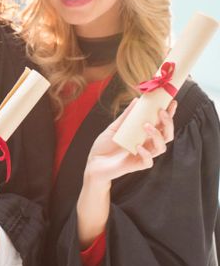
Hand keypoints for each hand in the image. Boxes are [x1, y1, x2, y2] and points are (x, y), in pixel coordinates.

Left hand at [76, 99, 174, 248]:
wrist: (93, 163)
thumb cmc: (104, 146)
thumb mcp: (114, 127)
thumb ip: (126, 116)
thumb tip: (137, 100)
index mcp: (144, 135)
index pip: (161, 124)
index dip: (169, 114)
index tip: (172, 101)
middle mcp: (147, 145)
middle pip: (167, 135)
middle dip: (168, 123)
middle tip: (161, 111)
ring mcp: (143, 155)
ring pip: (161, 148)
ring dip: (157, 135)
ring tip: (146, 125)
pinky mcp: (137, 165)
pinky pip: (148, 162)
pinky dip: (146, 153)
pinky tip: (138, 146)